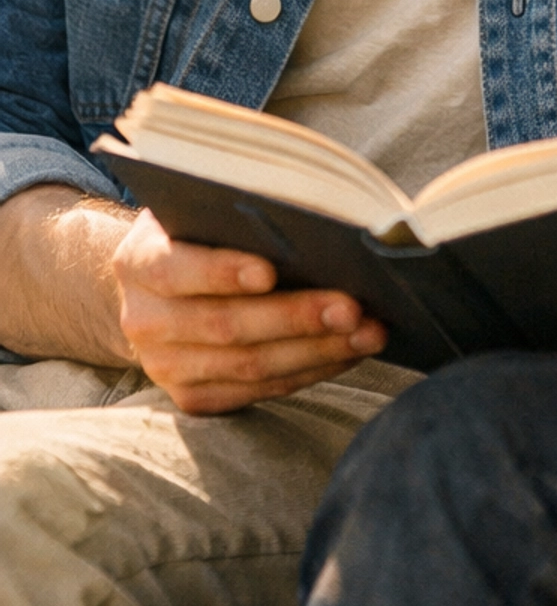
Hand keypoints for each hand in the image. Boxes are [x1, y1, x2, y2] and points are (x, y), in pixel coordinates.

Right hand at [113, 211, 387, 413]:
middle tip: (353, 306)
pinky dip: (309, 371)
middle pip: (224, 325)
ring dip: (317, 351)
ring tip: (369, 333)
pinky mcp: (193, 397)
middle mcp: (143, 320)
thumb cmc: (202, 230)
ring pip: (247, 366)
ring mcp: (164, 367)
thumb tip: (315, 216)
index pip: (174, 269)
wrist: (160, 285)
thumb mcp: (204, 208)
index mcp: (137, 262)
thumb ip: (238, 210)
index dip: (222, 271)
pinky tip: (349, 352)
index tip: (270, 270)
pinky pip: (257, 392)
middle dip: (295, 317)